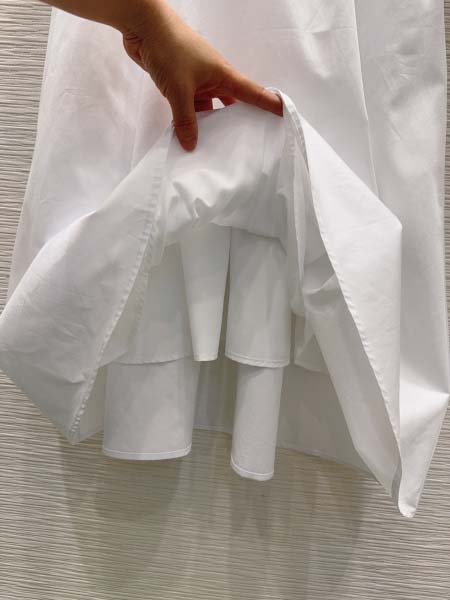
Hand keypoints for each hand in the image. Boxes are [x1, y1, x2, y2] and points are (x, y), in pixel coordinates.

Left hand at [120, 2, 282, 150]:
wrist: (144, 26)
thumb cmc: (170, 50)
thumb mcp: (180, 90)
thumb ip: (186, 120)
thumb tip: (191, 146)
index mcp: (223, 75)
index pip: (253, 93)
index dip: (269, 104)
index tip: (284, 116)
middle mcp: (214, 77)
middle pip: (231, 104)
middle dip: (236, 123)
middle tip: (245, 145)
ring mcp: (198, 79)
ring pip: (209, 107)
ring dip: (208, 124)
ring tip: (212, 148)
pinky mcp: (182, 81)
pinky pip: (191, 105)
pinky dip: (190, 119)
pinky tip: (187, 135)